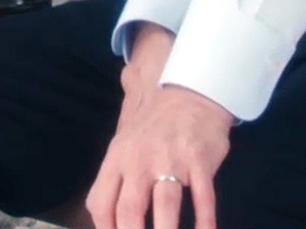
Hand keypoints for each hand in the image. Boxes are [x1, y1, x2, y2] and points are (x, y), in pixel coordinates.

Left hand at [86, 85, 232, 228]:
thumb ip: (116, 181)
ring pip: (165, 205)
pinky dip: (205, 222)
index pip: (101, 203)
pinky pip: (203, 197)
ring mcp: (170, 159)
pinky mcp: (199, 159)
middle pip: (130, 209)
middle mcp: (139, 160)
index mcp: (116, 158)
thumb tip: (106, 220)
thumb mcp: (124, 145)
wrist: (187, 90)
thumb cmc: (153, 125)